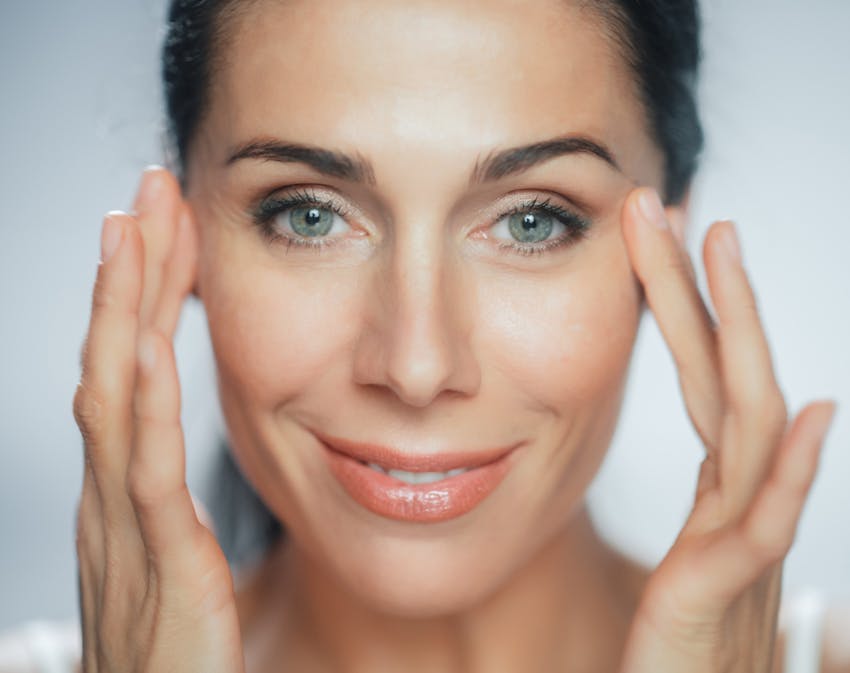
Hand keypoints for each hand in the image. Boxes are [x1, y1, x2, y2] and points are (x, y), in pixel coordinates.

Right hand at [72, 168, 244, 671]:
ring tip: (133, 229)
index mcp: (124, 492)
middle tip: (145, 193)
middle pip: (111, 362)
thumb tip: (157, 450)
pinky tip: (141, 341)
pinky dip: (141, 398)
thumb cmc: (173, 653)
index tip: (156, 231)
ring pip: (115, 394)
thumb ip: (164, 505)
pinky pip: (145, 465)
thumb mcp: (171, 562)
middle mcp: (111, 495)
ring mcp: (124, 523)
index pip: (125, 373)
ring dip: (123, 308)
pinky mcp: (160, 560)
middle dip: (127, 274)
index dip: (136, 298)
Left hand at [617, 188, 836, 671]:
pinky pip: (764, 526)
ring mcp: (740, 541)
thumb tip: (741, 450)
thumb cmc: (684, 649)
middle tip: (682, 208)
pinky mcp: (727, 591)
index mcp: (718, 492)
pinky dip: (790, 471)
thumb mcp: (687, 564)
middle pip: (723, 377)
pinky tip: (809, 415)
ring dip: (740, 334)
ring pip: (746, 424)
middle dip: (704, 290)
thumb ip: (710, 508)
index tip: (656, 241)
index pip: (700, 383)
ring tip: (726, 253)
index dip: (685, 312)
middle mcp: (738, 502)